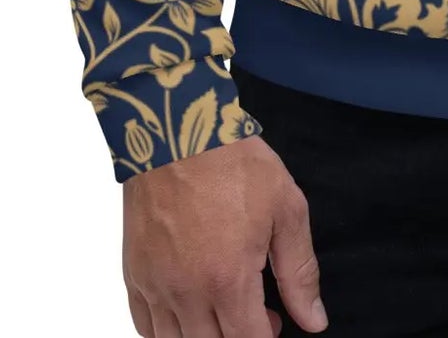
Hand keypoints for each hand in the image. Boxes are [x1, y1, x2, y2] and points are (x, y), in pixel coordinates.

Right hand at [122, 133, 328, 335]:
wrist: (177, 131)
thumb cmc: (233, 163)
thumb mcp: (286, 209)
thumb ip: (299, 271)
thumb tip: (313, 320)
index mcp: (227, 280)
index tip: (276, 322)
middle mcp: (186, 293)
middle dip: (237, 337)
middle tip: (254, 313)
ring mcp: (155, 286)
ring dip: (203, 336)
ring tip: (222, 309)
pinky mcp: (134, 274)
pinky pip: (144, 326)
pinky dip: (167, 330)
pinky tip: (188, 309)